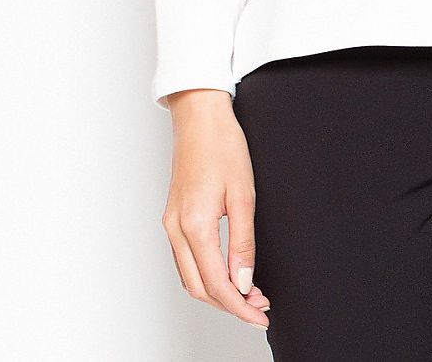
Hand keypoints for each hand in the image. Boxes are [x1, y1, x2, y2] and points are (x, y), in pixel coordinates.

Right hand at [161, 89, 271, 329]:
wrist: (199, 116)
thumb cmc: (222, 145)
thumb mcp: (243, 194)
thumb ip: (243, 243)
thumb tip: (245, 282)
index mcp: (194, 225)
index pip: (217, 284)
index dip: (240, 307)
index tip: (260, 315)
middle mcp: (176, 229)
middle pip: (199, 288)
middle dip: (230, 304)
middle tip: (259, 305)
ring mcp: (171, 223)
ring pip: (190, 277)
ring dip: (218, 291)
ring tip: (249, 290)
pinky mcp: (173, 216)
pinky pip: (186, 259)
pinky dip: (206, 273)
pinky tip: (227, 270)